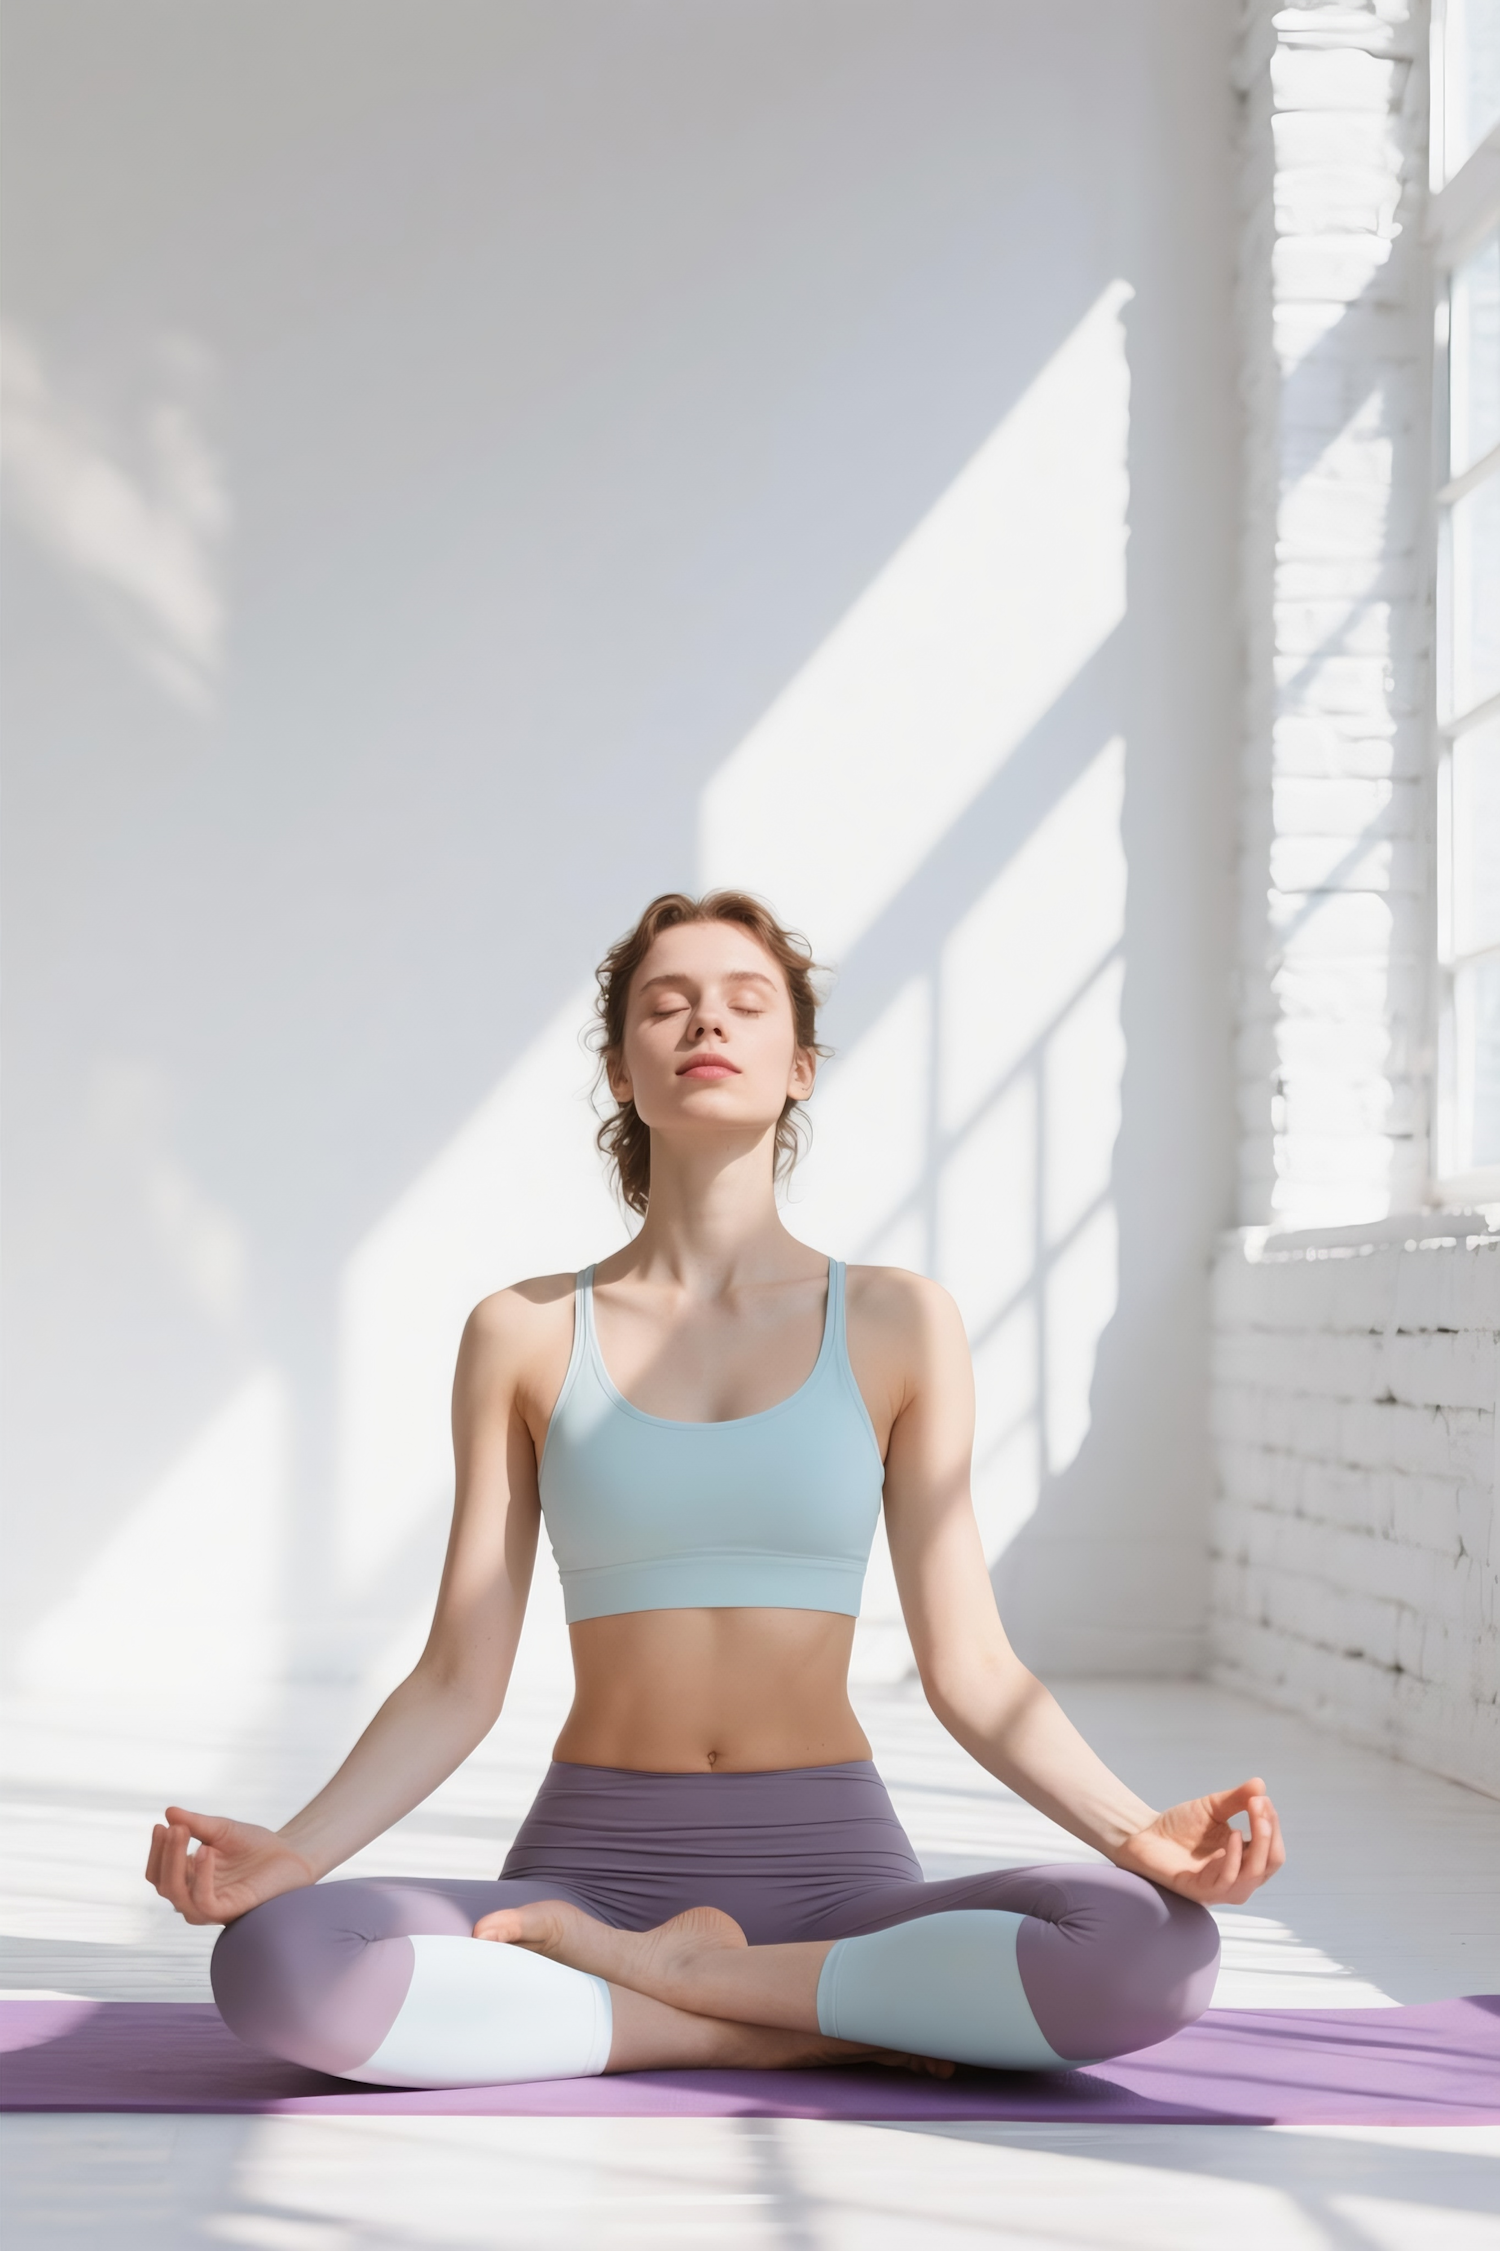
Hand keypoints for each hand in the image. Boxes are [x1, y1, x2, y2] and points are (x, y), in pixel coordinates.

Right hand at [145, 1806, 314, 1925]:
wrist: (290, 1854)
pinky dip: (201, 1876)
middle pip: (163, 1883)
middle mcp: (193, 1897)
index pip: (158, 1872)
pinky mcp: (227, 1912)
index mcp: (189, 1880)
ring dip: (175, 1862)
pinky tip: (206, 1850)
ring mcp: (209, 1908)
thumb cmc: (255, 1845)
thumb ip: (196, 1824)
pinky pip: (203, 1901)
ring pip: (177, 1894)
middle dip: (165, 1853)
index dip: (156, 1850)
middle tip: (174, 1827)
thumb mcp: (221, 1830)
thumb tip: (168, 1811)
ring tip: (183, 1832)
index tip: (161, 1824)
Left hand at [1114, 1777, 1284, 1905]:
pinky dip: (1235, 1857)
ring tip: (1253, 1814)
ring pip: (1253, 1874)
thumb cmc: (1179, 1826)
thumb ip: (1237, 1799)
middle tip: (1260, 1804)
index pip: (1273, 1850)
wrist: (1144, 1835)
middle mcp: (1238, 1879)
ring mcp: (1222, 1888)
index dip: (1272, 1825)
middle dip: (1269, 1832)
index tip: (1261, 1798)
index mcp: (1245, 1861)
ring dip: (1259, 1843)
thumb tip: (1260, 1784)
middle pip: (1270, 1863)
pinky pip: (1228, 1881)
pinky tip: (1234, 1835)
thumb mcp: (1212, 1808)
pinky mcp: (1202, 1892)